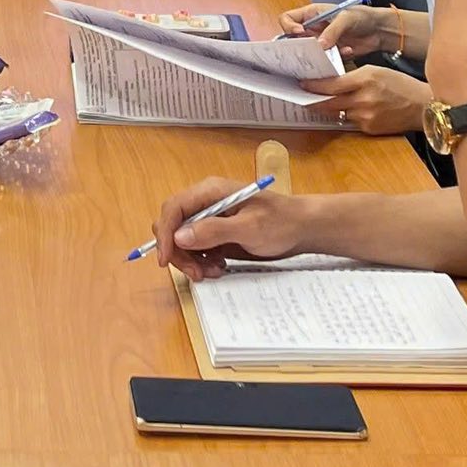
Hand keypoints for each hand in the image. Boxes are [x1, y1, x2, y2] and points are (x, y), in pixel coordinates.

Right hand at [154, 177, 307, 279]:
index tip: (165, 260)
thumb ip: (214, 231)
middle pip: (174, 226)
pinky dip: (202, 261)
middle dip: (179, 252)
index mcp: (210, 192)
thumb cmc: (281, 222)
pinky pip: (197, 248)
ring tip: (215, 272)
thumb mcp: (249, 228)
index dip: (164, 233)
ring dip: (192, 260)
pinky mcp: (216, 232)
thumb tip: (179, 237)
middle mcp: (205, 202)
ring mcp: (210, 217)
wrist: (302, 228)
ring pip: (183, 240)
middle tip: (197, 274)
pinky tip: (219, 267)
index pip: (173, 208)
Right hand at [278, 4, 398, 56]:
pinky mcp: (330, 54)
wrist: (379, 30)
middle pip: (294, 39)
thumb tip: (319, 44)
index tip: (299, 33)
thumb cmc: (362, 16)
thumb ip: (332, 31)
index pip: (287, 19)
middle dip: (302, 46)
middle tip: (313, 49)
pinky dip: (335, 59)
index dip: (289, 27)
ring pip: (309, 53)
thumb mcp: (345, 18)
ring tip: (335, 50)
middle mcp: (313, 28)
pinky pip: (324, 61)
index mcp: (311, 14)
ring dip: (321, 54)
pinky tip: (348, 50)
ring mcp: (321, 42)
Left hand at [301, 65, 432, 134]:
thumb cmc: (400, 84)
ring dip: (330, 108)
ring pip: (338, 113)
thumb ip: (352, 76)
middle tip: (302, 96)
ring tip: (321, 102)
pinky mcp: (369, 129)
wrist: (422, 106)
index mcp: (365, 79)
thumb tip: (330, 82)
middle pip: (329, 102)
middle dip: (314, 100)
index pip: (331, 85)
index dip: (313, 86)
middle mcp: (363, 99)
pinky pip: (351, 122)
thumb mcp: (375, 71)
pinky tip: (349, 110)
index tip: (301, 84)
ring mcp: (366, 116)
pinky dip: (348, 115)